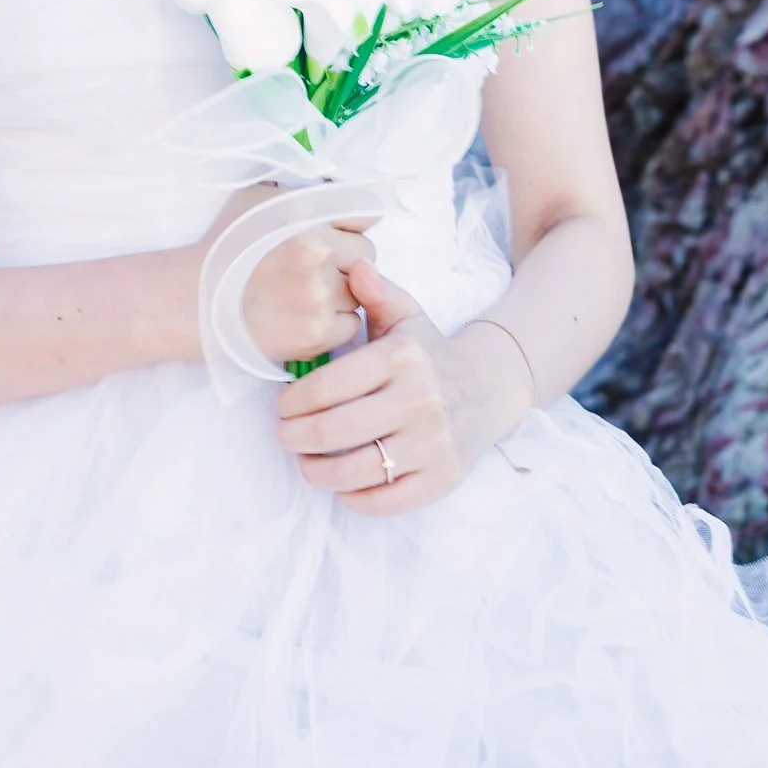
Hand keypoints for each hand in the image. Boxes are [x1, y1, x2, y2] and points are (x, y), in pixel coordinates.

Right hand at [197, 182, 376, 365]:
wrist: (192, 300)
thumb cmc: (224, 244)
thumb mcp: (258, 196)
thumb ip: (304, 190)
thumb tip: (338, 185)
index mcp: (306, 212)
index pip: (366, 211)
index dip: (353, 222)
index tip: (340, 231)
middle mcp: (317, 251)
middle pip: (366, 253)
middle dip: (346, 258)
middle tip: (317, 266)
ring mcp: (319, 294)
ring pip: (361, 290)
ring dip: (342, 291)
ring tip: (307, 292)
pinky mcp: (317, 332)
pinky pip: (351, 323)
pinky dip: (334, 321)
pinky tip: (305, 315)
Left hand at [274, 257, 531, 514]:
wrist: (486, 389)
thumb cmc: (428, 352)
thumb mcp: (405, 315)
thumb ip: (376, 292)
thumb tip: (354, 266)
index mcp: (404, 357)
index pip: (328, 387)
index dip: (292, 402)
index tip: (281, 407)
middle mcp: (421, 400)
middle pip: (334, 432)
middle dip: (294, 437)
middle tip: (284, 435)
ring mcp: (433, 443)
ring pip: (354, 472)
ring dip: (316, 471)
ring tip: (305, 461)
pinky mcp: (442, 479)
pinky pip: (384, 501)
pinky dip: (353, 497)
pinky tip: (341, 484)